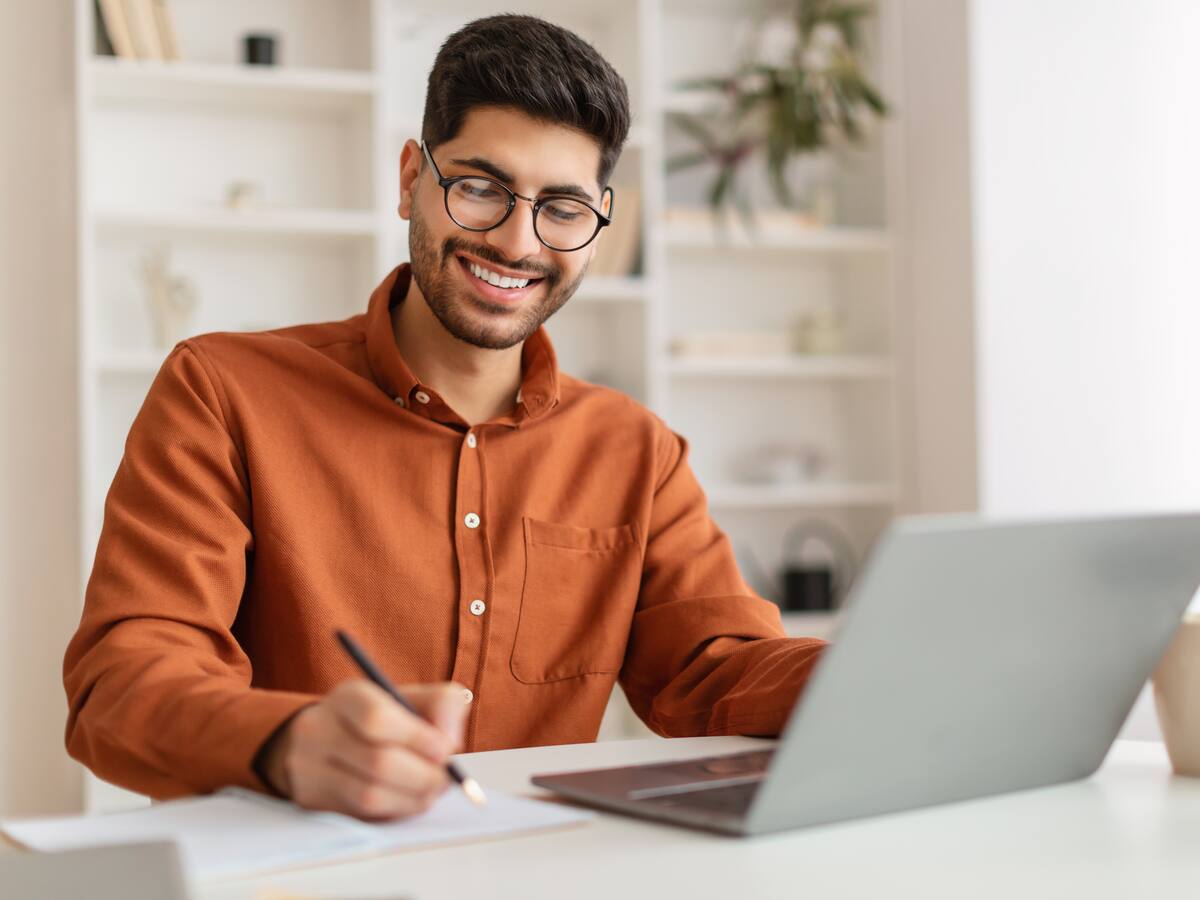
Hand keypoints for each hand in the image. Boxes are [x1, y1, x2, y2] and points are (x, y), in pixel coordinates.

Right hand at [258, 680, 469, 819]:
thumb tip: (450, 741)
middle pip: (377, 761)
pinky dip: (396, 809)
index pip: (377, 718)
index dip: (417, 738)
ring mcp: (309, 767)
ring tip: (432, 790)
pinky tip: (410, 799)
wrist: (326, 739)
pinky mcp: (312, 800)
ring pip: (369, 794)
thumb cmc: (382, 719)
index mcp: (348, 696)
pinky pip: (361, 814)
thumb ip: (444, 705)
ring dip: (413, 797)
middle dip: (423, 774)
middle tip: (446, 778)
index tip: (445, 749)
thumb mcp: (412, 698)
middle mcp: (319, 729)